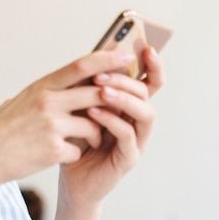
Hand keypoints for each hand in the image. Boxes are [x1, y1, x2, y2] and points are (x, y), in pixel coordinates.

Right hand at [0, 50, 140, 189]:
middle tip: (124, 106)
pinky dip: (76, 154)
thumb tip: (78, 79)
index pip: (81, 66)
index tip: (125, 57)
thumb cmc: (0, 128)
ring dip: (96, 135)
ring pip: (94, 125)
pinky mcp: (53, 150)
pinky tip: (62, 155)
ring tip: (88, 140)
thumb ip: (50, 91)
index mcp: (41, 87)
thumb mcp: (23, 99)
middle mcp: (48, 102)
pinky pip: (79, 150)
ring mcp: (51, 126)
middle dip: (114, 100)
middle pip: (97, 93)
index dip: (107, 59)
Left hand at [57, 46, 162, 208]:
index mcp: (128, 104)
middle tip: (100, 75)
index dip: (153, 66)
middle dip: (125, 80)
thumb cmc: (74, 134)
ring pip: (145, 113)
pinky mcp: (128, 157)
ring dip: (124, 99)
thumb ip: (90, 83)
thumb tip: (95, 51)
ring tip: (101, 90)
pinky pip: (128, 135)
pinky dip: (112, 121)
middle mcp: (136, 120)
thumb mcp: (79, 103)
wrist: (66, 171)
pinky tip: (93, 112)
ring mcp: (136, 139)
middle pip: (146, 93)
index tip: (147, 48)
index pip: (149, 81)